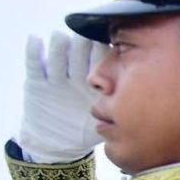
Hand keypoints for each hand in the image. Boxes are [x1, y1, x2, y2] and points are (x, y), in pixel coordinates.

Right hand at [17, 32, 108, 162]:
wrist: (57, 144)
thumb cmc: (85, 130)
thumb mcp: (103, 120)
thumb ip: (116, 110)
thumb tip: (145, 106)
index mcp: (94, 82)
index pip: (99, 62)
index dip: (103, 53)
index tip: (110, 43)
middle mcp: (75, 76)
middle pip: (78, 56)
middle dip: (82, 45)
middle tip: (85, 36)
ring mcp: (55, 78)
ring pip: (58, 59)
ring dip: (59, 47)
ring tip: (60, 37)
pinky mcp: (36, 83)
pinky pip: (35, 66)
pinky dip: (34, 52)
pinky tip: (36, 39)